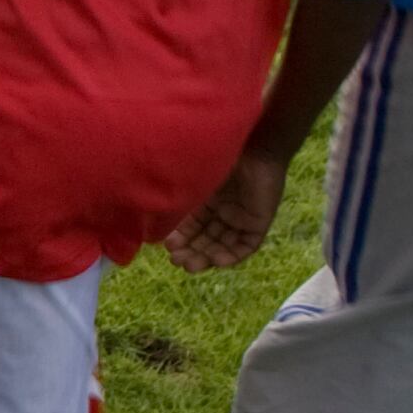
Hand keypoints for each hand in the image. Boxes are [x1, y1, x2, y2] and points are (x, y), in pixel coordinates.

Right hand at [158, 149, 289, 271]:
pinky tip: (215, 261)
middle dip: (191, 251)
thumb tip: (153, 213)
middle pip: (207, 239)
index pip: (193, 226)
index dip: (180, 238)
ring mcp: (242, 218)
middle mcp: (225, 211)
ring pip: (223, 245)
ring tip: (191, 265)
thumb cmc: (221, 157)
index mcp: (208, 199)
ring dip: (207, 258)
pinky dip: (231, 256)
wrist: (252, 147)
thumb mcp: (193, 180)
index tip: (166, 246)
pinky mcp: (259, 222)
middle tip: (176, 261)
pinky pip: (246, 246)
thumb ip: (179, 196)